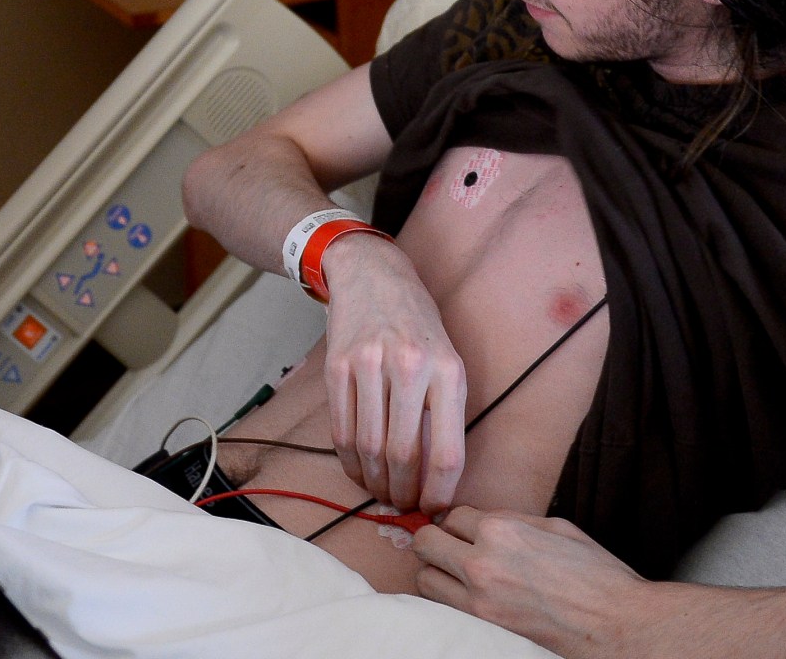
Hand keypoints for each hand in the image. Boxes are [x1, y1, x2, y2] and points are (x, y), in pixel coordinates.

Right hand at [320, 233, 468, 512]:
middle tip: (403, 506)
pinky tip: (359, 471)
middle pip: (404, 455)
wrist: (373, 276)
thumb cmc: (418, 327)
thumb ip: (444, 413)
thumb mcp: (448, 360)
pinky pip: (341, 430)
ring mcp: (369, 365)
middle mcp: (409, 367)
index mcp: (448, 371)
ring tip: (382, 493)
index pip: (448, 452)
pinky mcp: (337, 366)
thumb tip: (438, 478)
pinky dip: (350, 461)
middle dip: (404, 493)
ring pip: (369, 448)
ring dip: (375, 482)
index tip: (435, 509)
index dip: (441, 493)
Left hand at [412, 506, 653, 657]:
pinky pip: (441, 607)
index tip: (468, 531)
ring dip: (436, 571)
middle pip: (426, 542)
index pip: (452, 515)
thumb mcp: (556, 527)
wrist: (615, 622)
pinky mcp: (483, 627)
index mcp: (502, 530)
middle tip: (452, 548)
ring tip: (457, 574)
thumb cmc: (595, 573)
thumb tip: (484, 520)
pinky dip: (445, 598)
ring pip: (424, 577)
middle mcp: (482, 562)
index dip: (460, 522)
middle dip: (436, 540)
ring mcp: (479, 599)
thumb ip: (512, 520)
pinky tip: (465, 595)